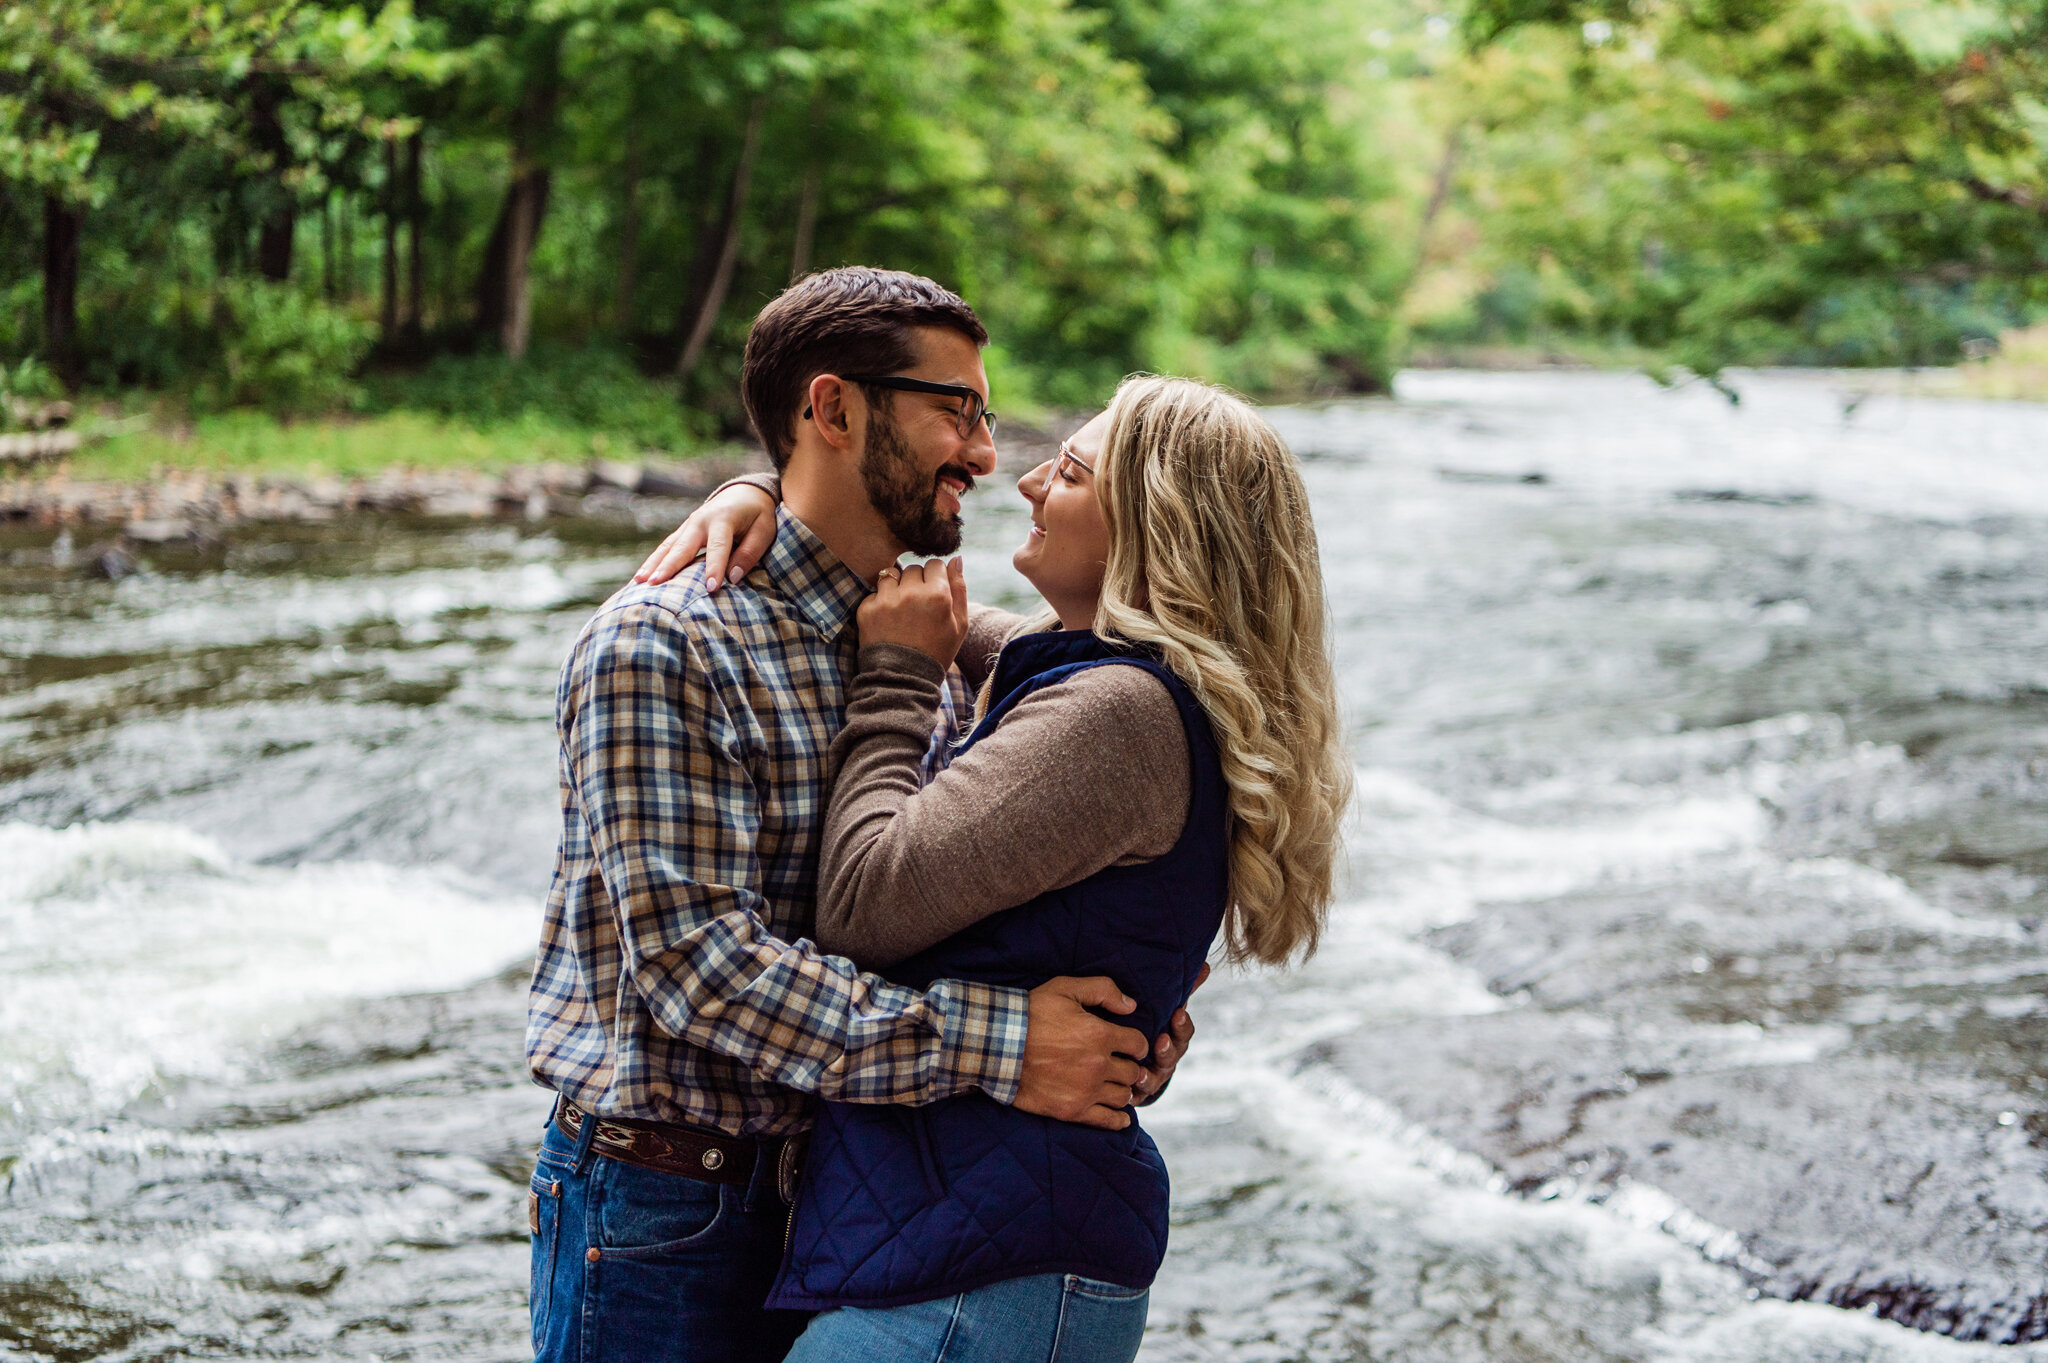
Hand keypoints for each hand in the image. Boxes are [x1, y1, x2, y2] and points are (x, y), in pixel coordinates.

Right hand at [632, 483, 777, 590]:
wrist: (744, 492)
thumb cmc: (758, 515)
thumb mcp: (764, 530)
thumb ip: (750, 553)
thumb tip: (733, 578)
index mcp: (723, 518)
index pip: (718, 547)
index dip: (714, 568)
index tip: (711, 589)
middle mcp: (700, 521)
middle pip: (683, 546)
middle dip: (669, 566)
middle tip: (655, 584)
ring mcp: (688, 525)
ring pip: (668, 547)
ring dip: (652, 564)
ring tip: (637, 582)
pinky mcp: (683, 532)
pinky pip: (666, 548)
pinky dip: (653, 562)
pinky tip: (640, 577)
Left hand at [858, 557, 968, 667]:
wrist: (903, 680)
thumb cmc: (937, 652)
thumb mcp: (960, 625)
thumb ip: (959, 588)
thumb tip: (956, 559)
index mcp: (937, 595)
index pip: (935, 564)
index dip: (935, 578)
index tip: (933, 593)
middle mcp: (910, 593)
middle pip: (913, 569)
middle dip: (916, 582)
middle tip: (918, 606)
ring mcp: (886, 600)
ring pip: (891, 575)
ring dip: (896, 587)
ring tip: (901, 610)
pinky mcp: (867, 609)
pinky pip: (875, 592)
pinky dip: (880, 603)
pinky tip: (888, 621)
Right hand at [1012, 976, 1150, 1130]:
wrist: (997, 1045)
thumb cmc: (1029, 1014)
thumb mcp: (1064, 988)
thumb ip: (1103, 990)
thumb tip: (1131, 1005)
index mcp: (1100, 1034)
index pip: (1138, 1044)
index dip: (1137, 1044)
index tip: (1131, 1046)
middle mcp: (1098, 1065)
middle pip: (1133, 1072)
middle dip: (1130, 1067)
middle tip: (1122, 1065)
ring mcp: (1086, 1090)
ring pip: (1123, 1096)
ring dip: (1122, 1089)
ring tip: (1115, 1084)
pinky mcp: (1072, 1110)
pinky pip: (1107, 1120)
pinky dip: (1118, 1119)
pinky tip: (1121, 1116)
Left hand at [1132, 963, 1207, 1105]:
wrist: (1130, 1058)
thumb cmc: (1151, 1027)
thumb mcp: (1164, 1007)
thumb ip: (1184, 988)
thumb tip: (1206, 965)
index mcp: (1173, 1037)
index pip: (1183, 1033)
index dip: (1182, 1025)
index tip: (1177, 1013)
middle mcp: (1165, 1059)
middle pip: (1171, 1057)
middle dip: (1167, 1050)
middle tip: (1161, 1041)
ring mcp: (1152, 1077)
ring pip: (1154, 1079)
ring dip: (1150, 1075)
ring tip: (1141, 1071)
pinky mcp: (1135, 1092)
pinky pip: (1136, 1095)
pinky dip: (1133, 1092)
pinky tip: (1127, 1088)